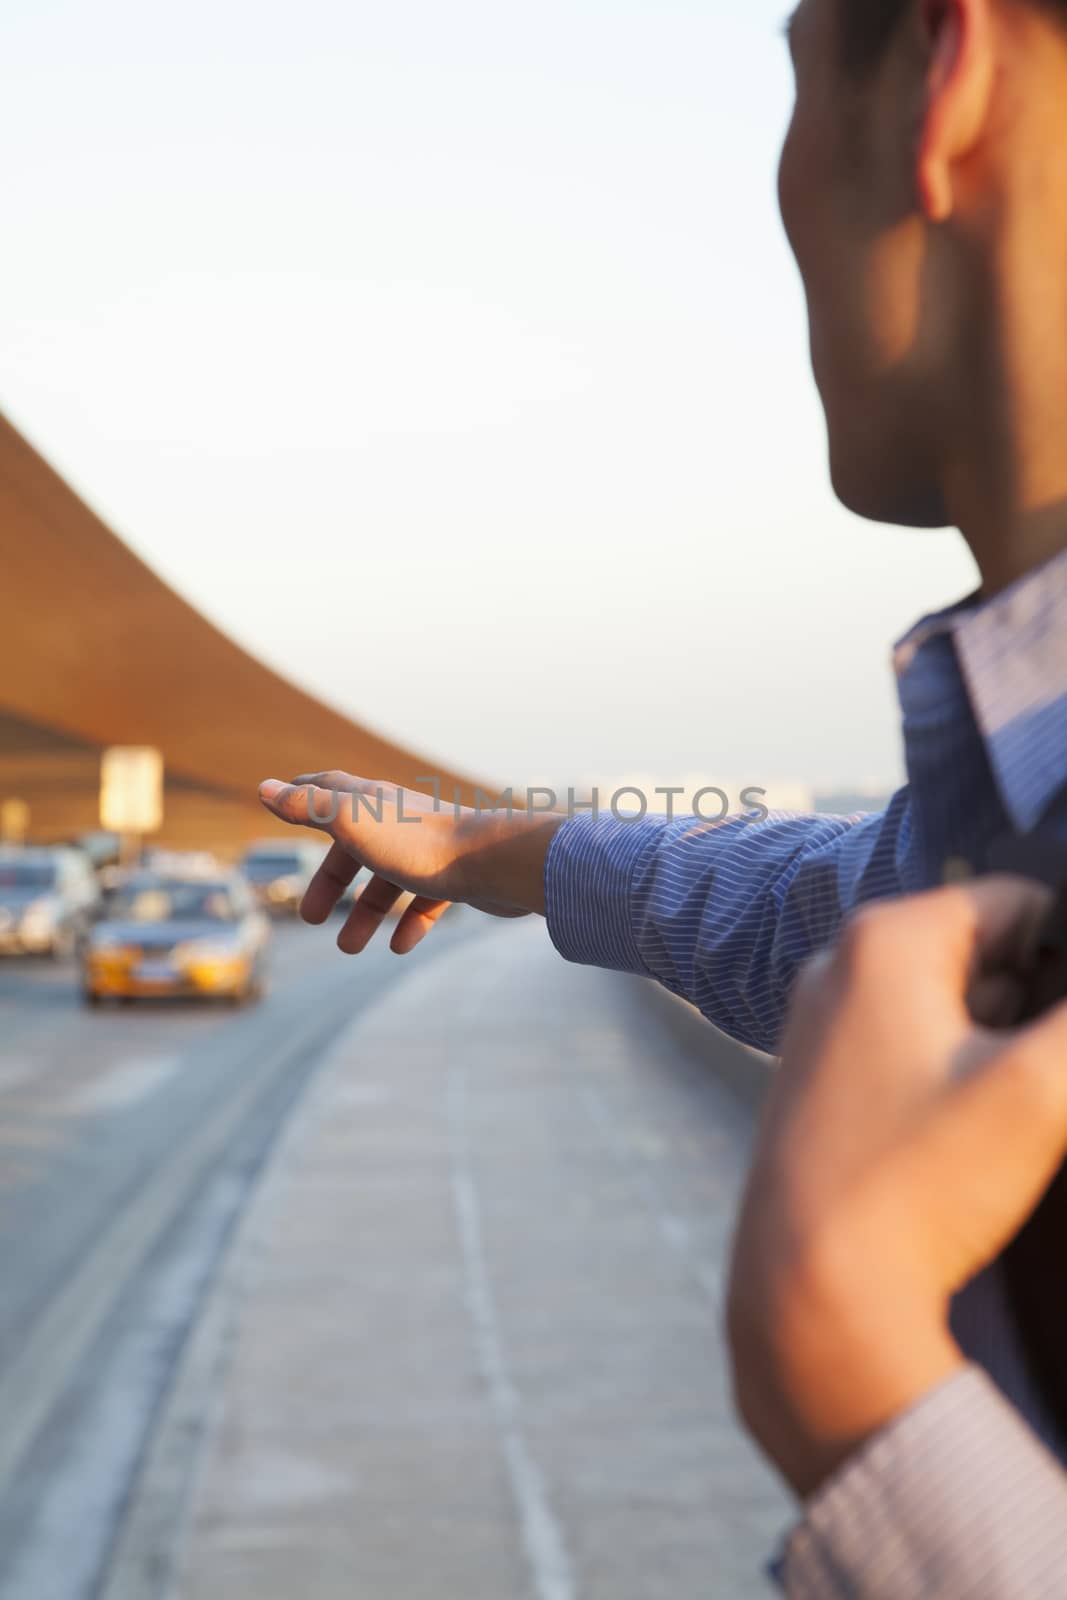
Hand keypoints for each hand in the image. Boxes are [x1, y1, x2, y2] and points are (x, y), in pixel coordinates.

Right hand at [258, 772, 563, 954]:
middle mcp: (399, 819)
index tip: (281, 800)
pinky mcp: (458, 876)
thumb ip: (309, 807)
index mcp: (371, 802)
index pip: (330, 790)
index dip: (303, 796)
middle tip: (310, 917)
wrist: (495, 862)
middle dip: (331, 880)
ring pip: (390, 880)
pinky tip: (399, 947)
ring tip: (349, 948)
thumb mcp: (351, 822)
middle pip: (356, 846)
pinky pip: (428, 900)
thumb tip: (264, 789)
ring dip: (367, 913)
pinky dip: (410, 922)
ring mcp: (430, 848)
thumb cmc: (418, 842)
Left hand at [727, 878, 1066, 1498]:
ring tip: (1014, 1114)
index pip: (1018, 902)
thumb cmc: (920, 1183)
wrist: (811, 1293)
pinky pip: (908, 1046)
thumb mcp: (1041, 1091)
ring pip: (947, 1004)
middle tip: (1045, 1082)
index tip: (1066, 1038)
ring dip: (999, 1045)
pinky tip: (971, 1136)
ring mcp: (820, 1022)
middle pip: (981, 952)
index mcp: (884, 938)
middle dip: (1034, 1004)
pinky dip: (953, 1074)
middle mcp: (837, 964)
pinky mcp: (818, 1079)